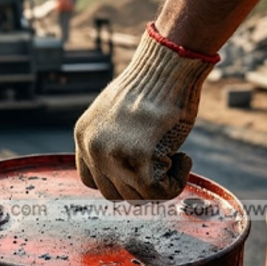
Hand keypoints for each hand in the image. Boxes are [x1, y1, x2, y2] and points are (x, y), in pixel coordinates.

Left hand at [74, 27, 215, 202]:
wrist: (168, 68)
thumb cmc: (153, 86)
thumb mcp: (118, 115)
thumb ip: (114, 141)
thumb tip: (127, 170)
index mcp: (83, 135)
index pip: (90, 179)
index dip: (119, 178)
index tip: (140, 167)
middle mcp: (92, 148)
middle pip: (113, 193)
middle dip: (140, 183)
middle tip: (162, 160)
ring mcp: (112, 157)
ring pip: (137, 197)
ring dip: (161, 182)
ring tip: (174, 153)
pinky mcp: (137, 164)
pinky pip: (160, 194)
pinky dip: (178, 181)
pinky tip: (182, 156)